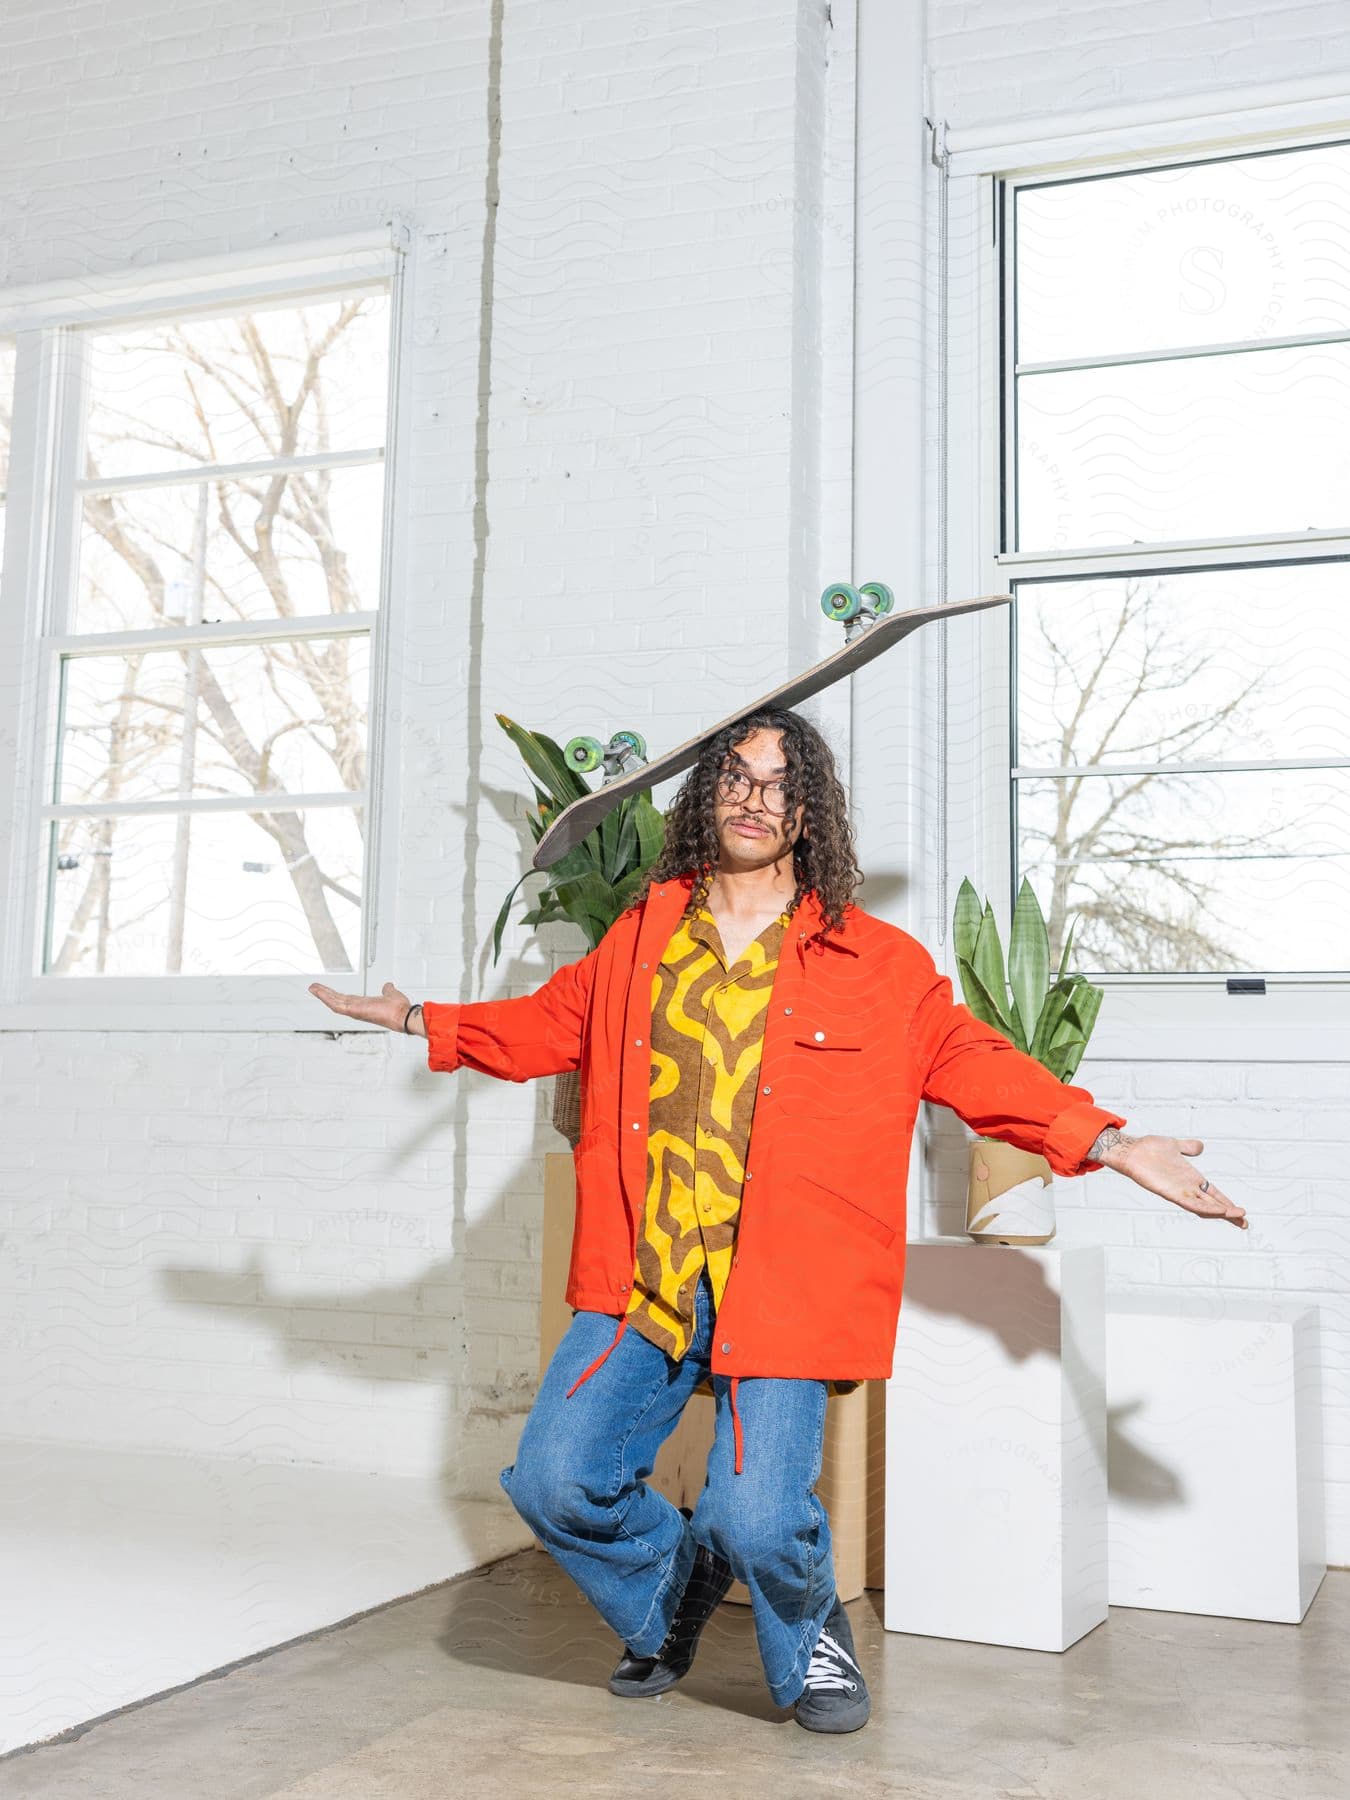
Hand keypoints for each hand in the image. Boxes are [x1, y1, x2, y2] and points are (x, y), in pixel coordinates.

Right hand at [308, 980, 424, 1034]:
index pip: (346, 999)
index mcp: (364, 1005)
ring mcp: (355, 1011)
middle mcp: (357, 1009)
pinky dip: (327, 998)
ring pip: (334, 1002)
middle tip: (313, 987)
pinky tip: (319, 992)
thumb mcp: (391, 994)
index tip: (326, 990)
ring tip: (312, 988)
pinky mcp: (354, 1011)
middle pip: (336, 1000)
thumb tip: (388, 986)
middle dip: (324, 994)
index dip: (335, 995)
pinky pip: (337, 1005)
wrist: (404, 1015)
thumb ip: (387, 990)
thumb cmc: (399, 1009)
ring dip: (322, 995)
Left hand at [1100, 1133, 1245, 1228]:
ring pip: (1204, 1207)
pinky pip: (1190, 1203)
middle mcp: (1187, 1188)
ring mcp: (1179, 1192)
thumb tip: (1200, 1147)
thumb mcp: (1174, 1146)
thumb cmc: (1149, 1149)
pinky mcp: (1170, 1193)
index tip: (1242, 1212)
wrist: (1131, 1150)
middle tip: (1245, 1224)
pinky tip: (1219, 1211)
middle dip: (1229, 1214)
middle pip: (1212, 1205)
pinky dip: (1205, 1208)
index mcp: (1191, 1179)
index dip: (1228, 1203)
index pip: (1214, 1195)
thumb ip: (1188, 1148)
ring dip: (1222, 1212)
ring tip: (1239, 1216)